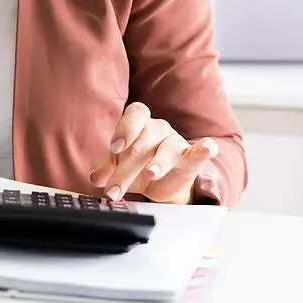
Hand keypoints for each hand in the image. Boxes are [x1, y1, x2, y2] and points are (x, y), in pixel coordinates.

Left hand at [88, 102, 220, 204]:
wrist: (160, 185)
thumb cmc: (136, 167)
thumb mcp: (118, 167)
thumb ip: (106, 168)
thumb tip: (96, 176)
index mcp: (138, 124)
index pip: (134, 115)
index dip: (125, 129)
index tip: (115, 148)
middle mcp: (158, 128)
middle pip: (143, 142)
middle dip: (126, 168)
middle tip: (115, 188)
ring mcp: (175, 142)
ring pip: (167, 148)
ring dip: (158, 162)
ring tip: (150, 174)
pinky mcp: (191, 158)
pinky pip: (201, 150)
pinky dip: (205, 148)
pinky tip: (206, 148)